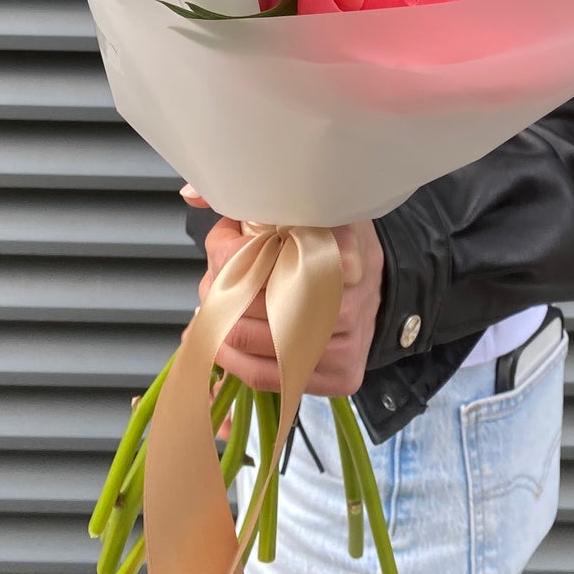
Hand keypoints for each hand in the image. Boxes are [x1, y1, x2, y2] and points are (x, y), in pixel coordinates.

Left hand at [180, 187, 383, 396]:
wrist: (382, 287)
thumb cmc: (335, 244)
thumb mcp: (307, 206)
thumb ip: (250, 198)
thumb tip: (191, 196)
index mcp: (338, 245)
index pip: (260, 253)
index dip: (226, 250)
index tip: (221, 243)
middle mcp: (347, 296)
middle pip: (253, 300)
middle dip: (219, 290)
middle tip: (211, 282)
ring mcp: (347, 342)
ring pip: (257, 343)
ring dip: (220, 329)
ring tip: (213, 312)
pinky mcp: (342, 376)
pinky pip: (271, 377)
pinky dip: (237, 364)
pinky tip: (225, 345)